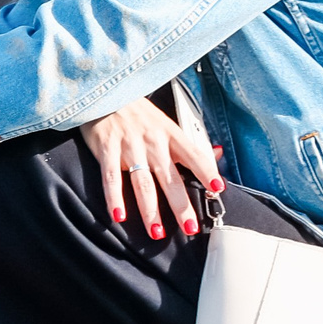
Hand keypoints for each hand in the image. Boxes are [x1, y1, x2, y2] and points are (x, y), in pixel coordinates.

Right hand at [80, 95, 220, 240]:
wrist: (104, 91)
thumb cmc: (138, 112)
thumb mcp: (166, 122)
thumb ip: (189, 143)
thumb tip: (218, 155)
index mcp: (171, 134)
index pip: (194, 154)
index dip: (206, 170)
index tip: (218, 188)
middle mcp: (153, 141)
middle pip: (170, 178)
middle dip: (181, 205)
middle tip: (190, 228)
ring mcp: (129, 145)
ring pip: (142, 183)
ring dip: (149, 210)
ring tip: (156, 232)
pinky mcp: (106, 148)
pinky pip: (111, 177)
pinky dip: (114, 198)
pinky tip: (118, 215)